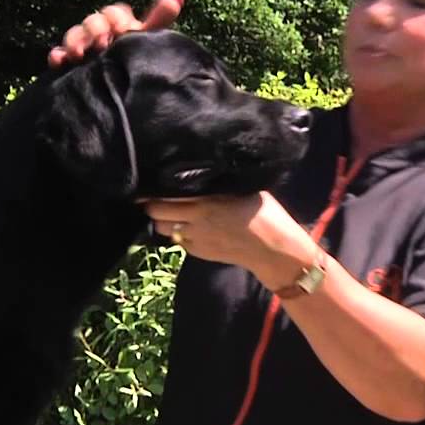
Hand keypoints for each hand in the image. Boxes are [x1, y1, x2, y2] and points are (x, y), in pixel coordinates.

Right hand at [47, 0, 183, 67]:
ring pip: (74, 35)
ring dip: (76, 40)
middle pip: (92, 20)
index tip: (125, 28)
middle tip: (104, 41)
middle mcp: (100, 36)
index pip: (115, 12)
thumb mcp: (148, 43)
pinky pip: (58, 55)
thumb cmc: (137, 65)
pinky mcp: (68, 66)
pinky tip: (60, 61)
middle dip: (96, 27)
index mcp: (121, 29)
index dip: (118, 17)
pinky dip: (58, 56)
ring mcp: (83, 50)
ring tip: (81, 53)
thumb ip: (159, 21)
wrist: (126, 104)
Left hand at [143, 191, 318, 289]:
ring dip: (162, 221)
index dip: (154, 190)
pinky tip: (187, 227)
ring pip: (162, 229)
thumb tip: (200, 172)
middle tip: (155, 198)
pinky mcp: (199, 252)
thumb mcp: (240, 189)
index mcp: (205, 200)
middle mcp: (195, 220)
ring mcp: (195, 238)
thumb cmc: (262, 212)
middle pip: (155, 213)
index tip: (151, 182)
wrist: (272, 248)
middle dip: (152, 205)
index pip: (164, 196)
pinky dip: (178, 233)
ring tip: (169, 213)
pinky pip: (178, 241)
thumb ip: (216, 183)